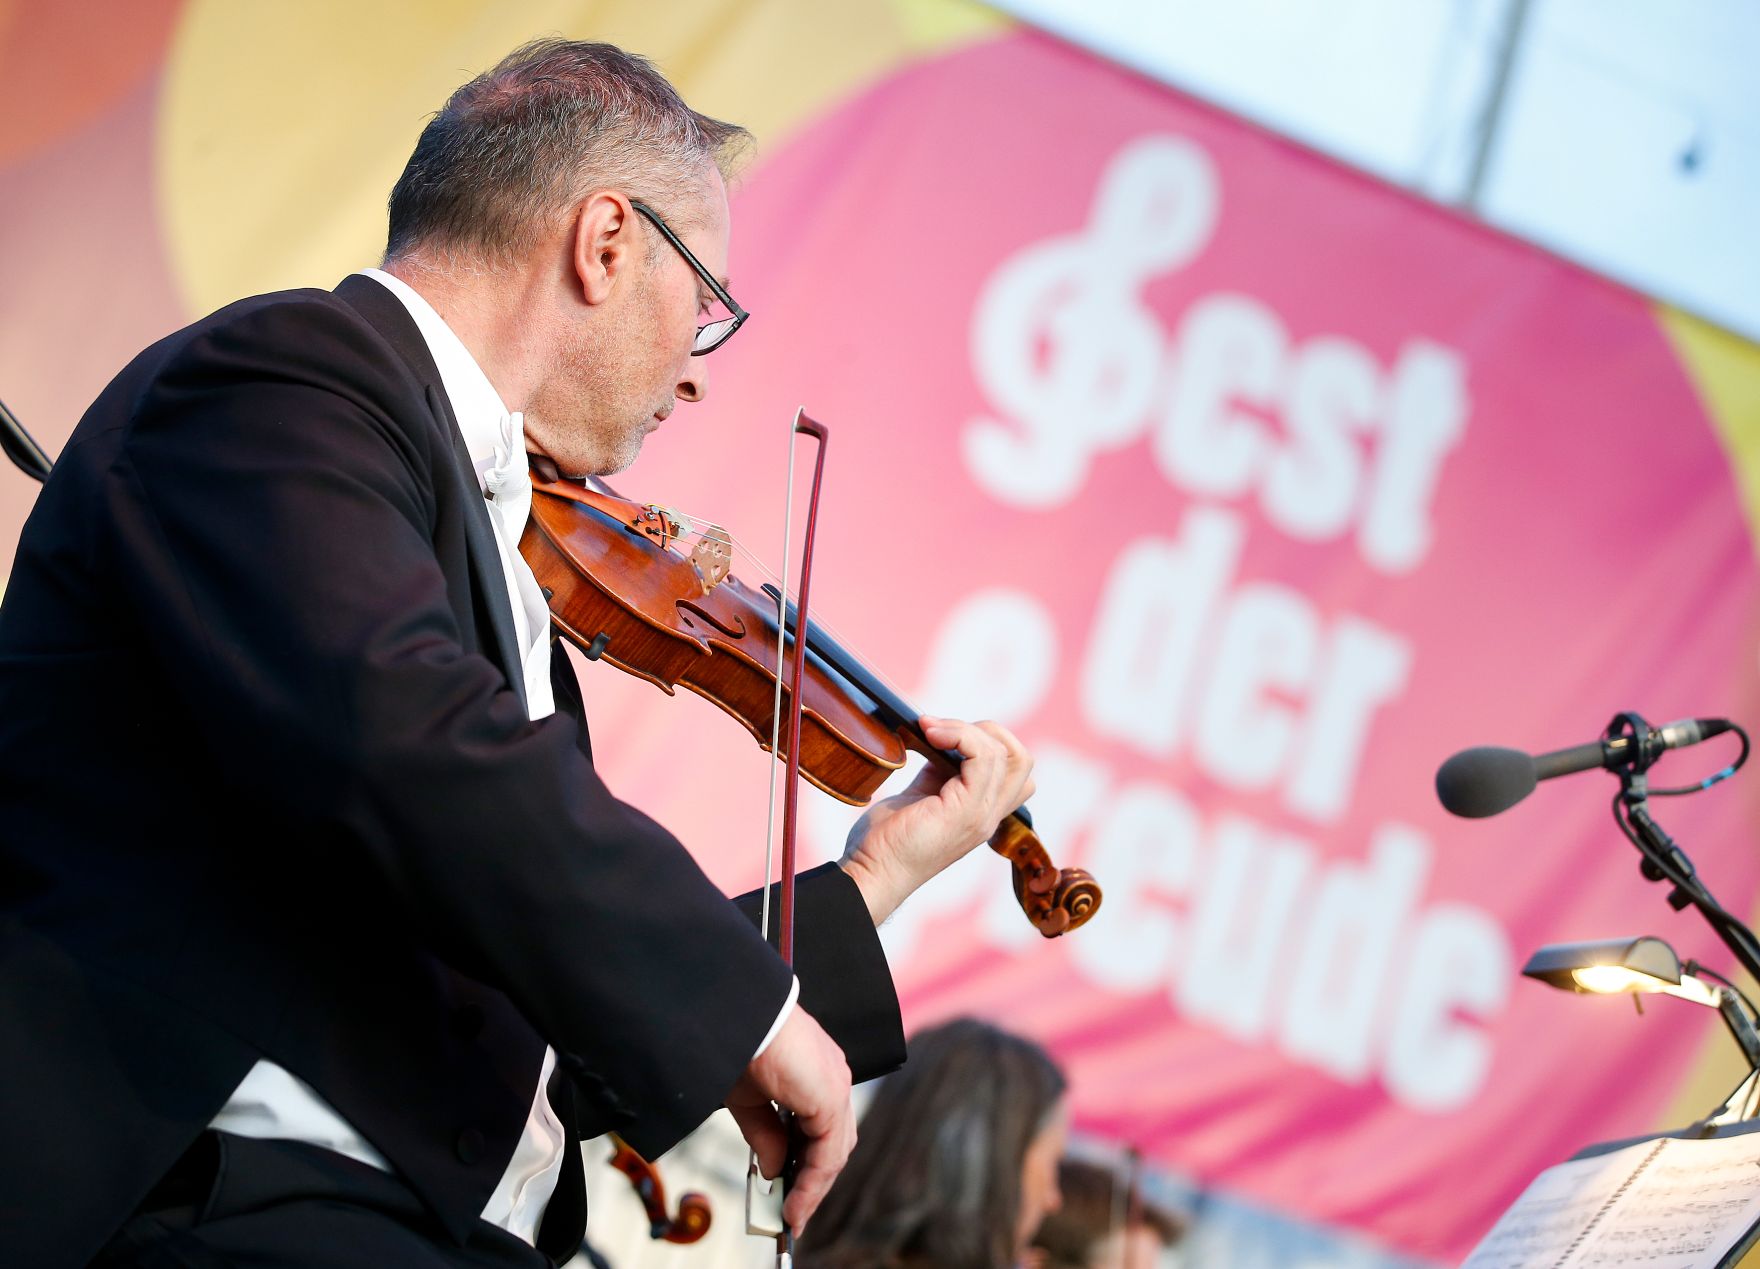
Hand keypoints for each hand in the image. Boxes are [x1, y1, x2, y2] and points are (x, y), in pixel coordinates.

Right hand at [724, 1005, 854, 1237]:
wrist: (735, 1010)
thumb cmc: (735, 1039)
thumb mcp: (748, 1097)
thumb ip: (766, 1134)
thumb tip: (777, 1168)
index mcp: (815, 1072)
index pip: (823, 1127)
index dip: (808, 1162)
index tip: (791, 1191)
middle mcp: (832, 1077)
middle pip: (834, 1143)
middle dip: (813, 1181)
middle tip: (792, 1210)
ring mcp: (835, 1085)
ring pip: (835, 1150)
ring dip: (813, 1186)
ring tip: (791, 1213)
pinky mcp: (829, 1096)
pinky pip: (829, 1151)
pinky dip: (813, 1181)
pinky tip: (795, 1199)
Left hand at [839, 715, 1035, 925]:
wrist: (872, 872)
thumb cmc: (887, 839)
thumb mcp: (920, 794)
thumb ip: (939, 771)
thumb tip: (941, 737)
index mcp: (980, 811)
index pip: (1014, 770)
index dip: (987, 742)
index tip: (944, 735)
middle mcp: (989, 815)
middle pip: (1021, 759)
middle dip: (985, 731)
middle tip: (942, 731)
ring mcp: (982, 815)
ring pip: (1004, 753)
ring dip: (964, 729)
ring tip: (930, 729)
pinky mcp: (967, 811)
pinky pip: (983, 757)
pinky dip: (959, 735)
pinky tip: (930, 734)